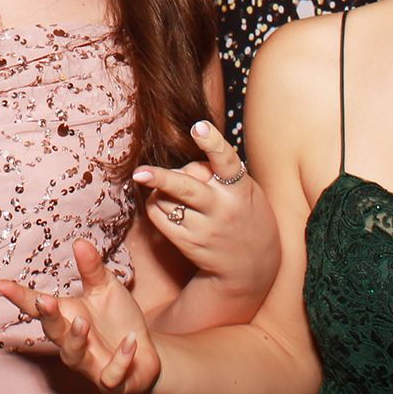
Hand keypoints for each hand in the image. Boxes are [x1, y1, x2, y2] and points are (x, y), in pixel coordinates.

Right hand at [0, 239, 160, 393]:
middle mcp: (72, 342)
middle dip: (48, 318)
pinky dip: (120, 359)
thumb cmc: (118, 321)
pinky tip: (131, 342)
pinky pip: (110, 375)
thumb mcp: (107, 290)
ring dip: (76, 339)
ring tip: (83, 322)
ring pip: (73, 357)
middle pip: (53, 332)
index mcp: (67, 316)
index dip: (18, 296)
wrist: (145, 357)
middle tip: (44, 301)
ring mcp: (90, 363)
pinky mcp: (112, 381)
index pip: (37, 306)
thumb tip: (79, 241)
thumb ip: (92, 270)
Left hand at [135, 120, 278, 303]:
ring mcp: (204, 228)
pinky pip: (159, 216)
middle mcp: (221, 209)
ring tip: (169, 188)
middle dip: (161, 179)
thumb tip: (181, 168)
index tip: (199, 127)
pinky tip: (163, 201)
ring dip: (161, 187)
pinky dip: (155, 203)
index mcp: (240, 189)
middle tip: (139, 172)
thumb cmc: (245, 214)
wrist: (252, 266)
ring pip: (167, 199)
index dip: (212, 142)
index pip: (226, 161)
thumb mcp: (245, 190)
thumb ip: (218, 174)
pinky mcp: (188, 243)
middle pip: (186, 188)